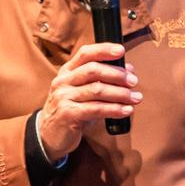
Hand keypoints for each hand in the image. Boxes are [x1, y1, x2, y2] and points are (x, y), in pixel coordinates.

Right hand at [38, 42, 140, 158]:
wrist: (48, 135)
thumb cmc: (71, 110)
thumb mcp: (82, 92)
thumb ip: (102, 80)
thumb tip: (129, 70)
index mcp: (67, 71)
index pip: (85, 54)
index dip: (103, 50)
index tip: (121, 51)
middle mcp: (63, 81)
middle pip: (93, 70)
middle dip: (117, 74)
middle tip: (134, 81)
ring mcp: (63, 97)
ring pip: (97, 90)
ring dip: (120, 93)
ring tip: (136, 98)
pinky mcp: (67, 114)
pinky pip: (95, 109)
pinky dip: (114, 109)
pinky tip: (126, 110)